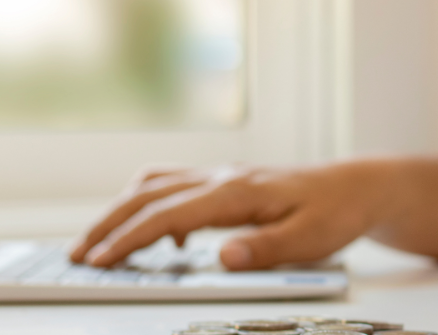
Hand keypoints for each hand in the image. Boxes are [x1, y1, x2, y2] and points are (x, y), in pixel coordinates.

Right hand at [69, 162, 404, 269]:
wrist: (358, 186)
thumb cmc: (337, 211)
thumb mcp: (310, 238)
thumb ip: (265, 249)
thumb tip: (221, 257)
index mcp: (237, 191)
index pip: (168, 215)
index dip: (130, 239)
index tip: (100, 260)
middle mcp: (223, 177)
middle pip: (149, 194)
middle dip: (109, 224)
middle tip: (79, 253)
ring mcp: (224, 176)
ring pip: (157, 185)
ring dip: (124, 210)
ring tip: (101, 241)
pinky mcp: (230, 183)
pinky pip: (177, 186)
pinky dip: (154, 206)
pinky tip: (165, 237)